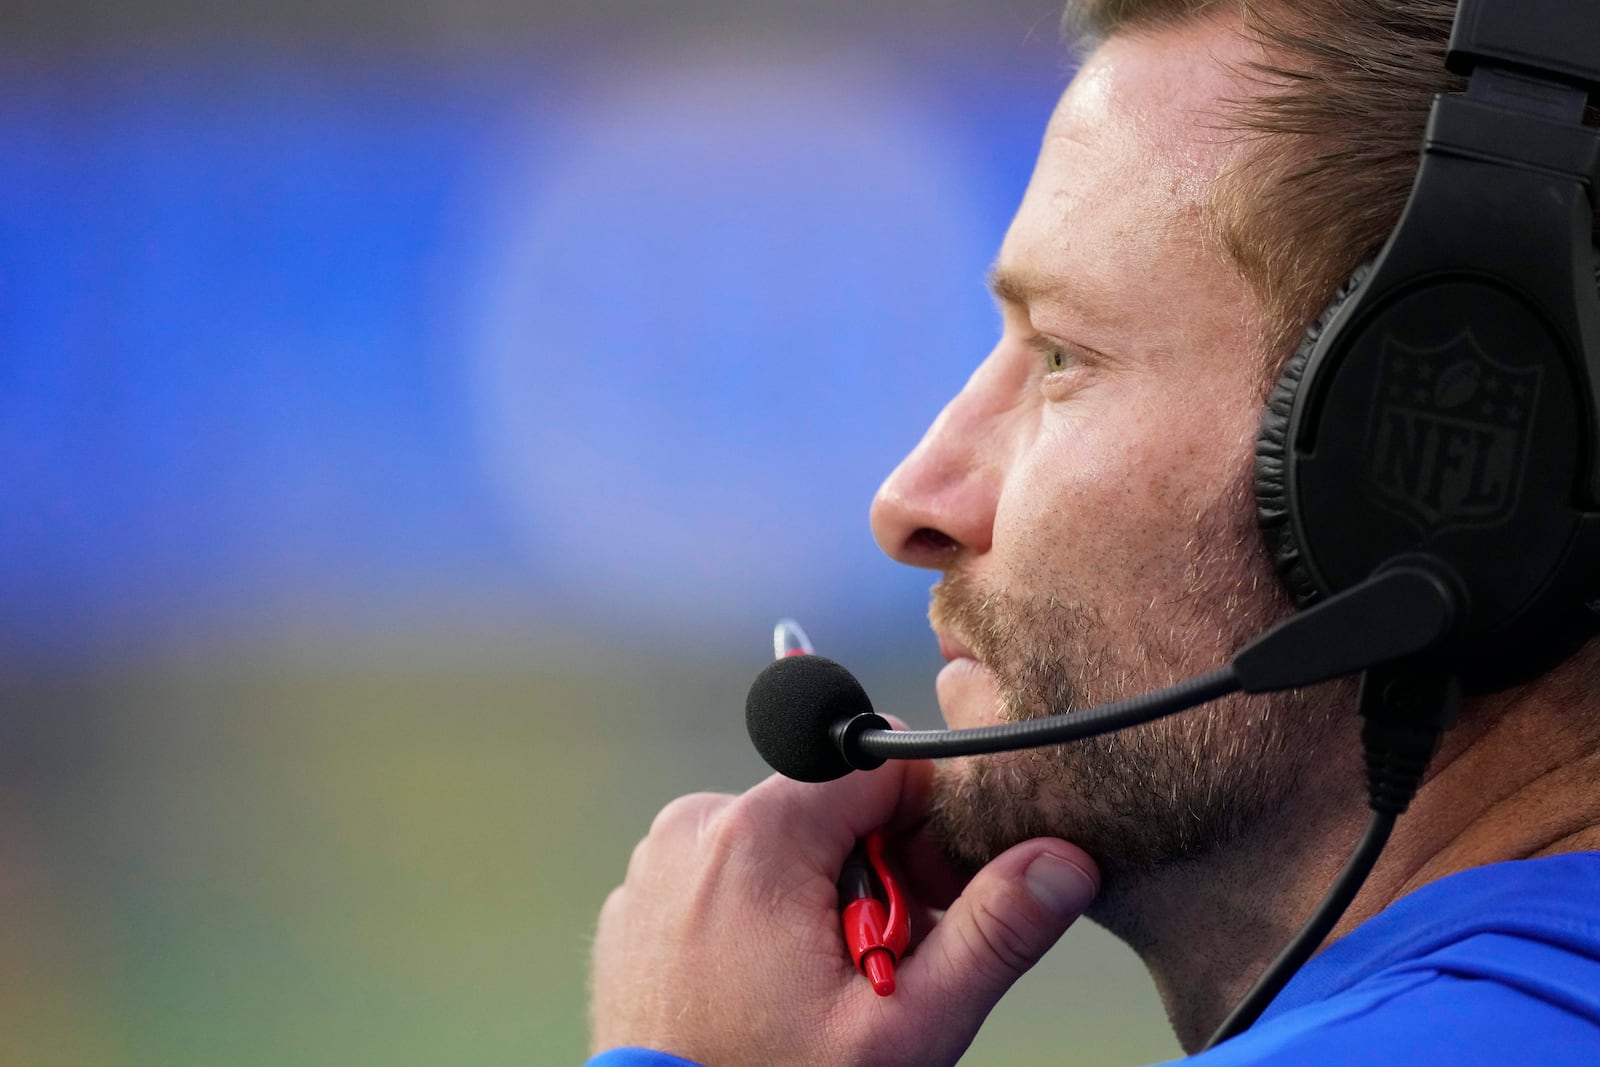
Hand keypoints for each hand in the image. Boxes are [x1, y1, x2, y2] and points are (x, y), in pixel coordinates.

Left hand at [589, 748, 1099, 1066]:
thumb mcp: (903, 1029)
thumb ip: (991, 935)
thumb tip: (1063, 860)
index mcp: (757, 832)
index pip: (879, 766)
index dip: (926, 830)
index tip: (930, 906)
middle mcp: (696, 825)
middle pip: (830, 809)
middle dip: (873, 876)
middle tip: (879, 969)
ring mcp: (657, 864)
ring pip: (781, 845)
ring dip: (819, 899)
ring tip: (822, 988)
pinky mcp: (640, 903)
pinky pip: (724, 876)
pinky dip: (759, 917)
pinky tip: (767, 990)